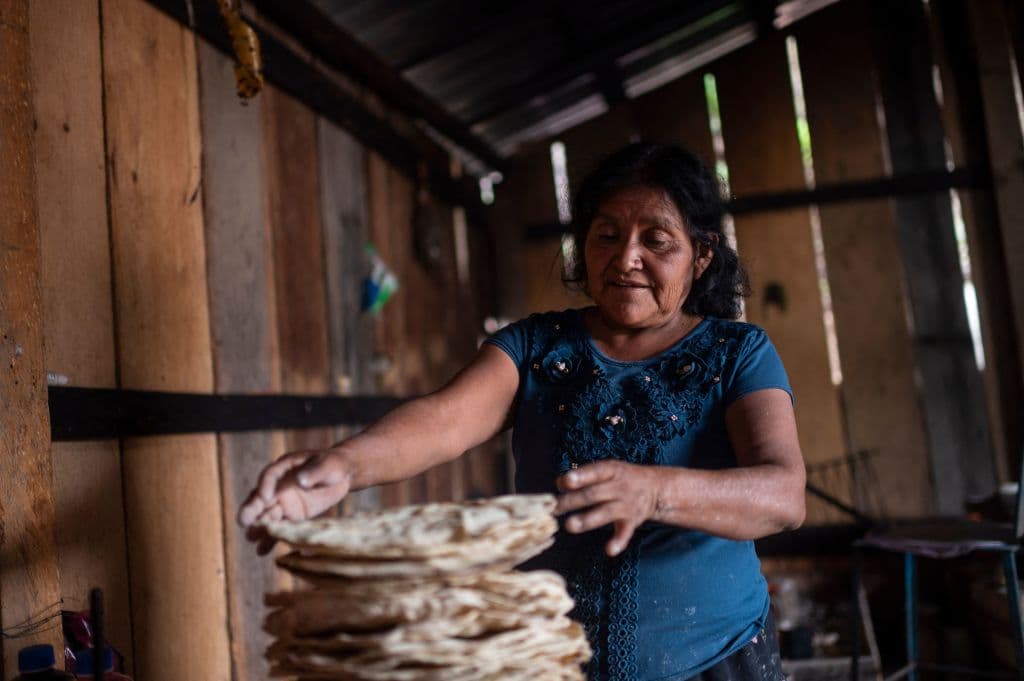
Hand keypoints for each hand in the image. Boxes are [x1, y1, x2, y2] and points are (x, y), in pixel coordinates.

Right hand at [237, 448, 352, 553]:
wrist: (343, 475)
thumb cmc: (334, 464)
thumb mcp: (328, 465)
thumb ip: (314, 472)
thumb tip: (300, 481)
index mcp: (285, 467)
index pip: (270, 475)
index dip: (265, 486)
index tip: (265, 498)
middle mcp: (279, 486)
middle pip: (261, 498)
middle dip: (252, 509)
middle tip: (243, 521)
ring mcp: (284, 502)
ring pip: (267, 515)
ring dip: (259, 526)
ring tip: (251, 538)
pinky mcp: (292, 516)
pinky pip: (280, 527)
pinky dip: (272, 538)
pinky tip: (262, 551)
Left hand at [555, 461, 661, 556]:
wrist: (655, 488)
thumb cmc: (620, 478)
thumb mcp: (606, 469)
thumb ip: (583, 476)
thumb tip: (559, 483)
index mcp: (611, 470)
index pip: (595, 472)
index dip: (580, 476)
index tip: (565, 481)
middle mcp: (619, 487)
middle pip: (594, 494)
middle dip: (573, 501)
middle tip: (554, 508)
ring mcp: (626, 505)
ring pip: (605, 513)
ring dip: (587, 519)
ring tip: (570, 525)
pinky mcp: (631, 522)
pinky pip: (625, 533)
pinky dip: (618, 542)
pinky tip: (609, 550)